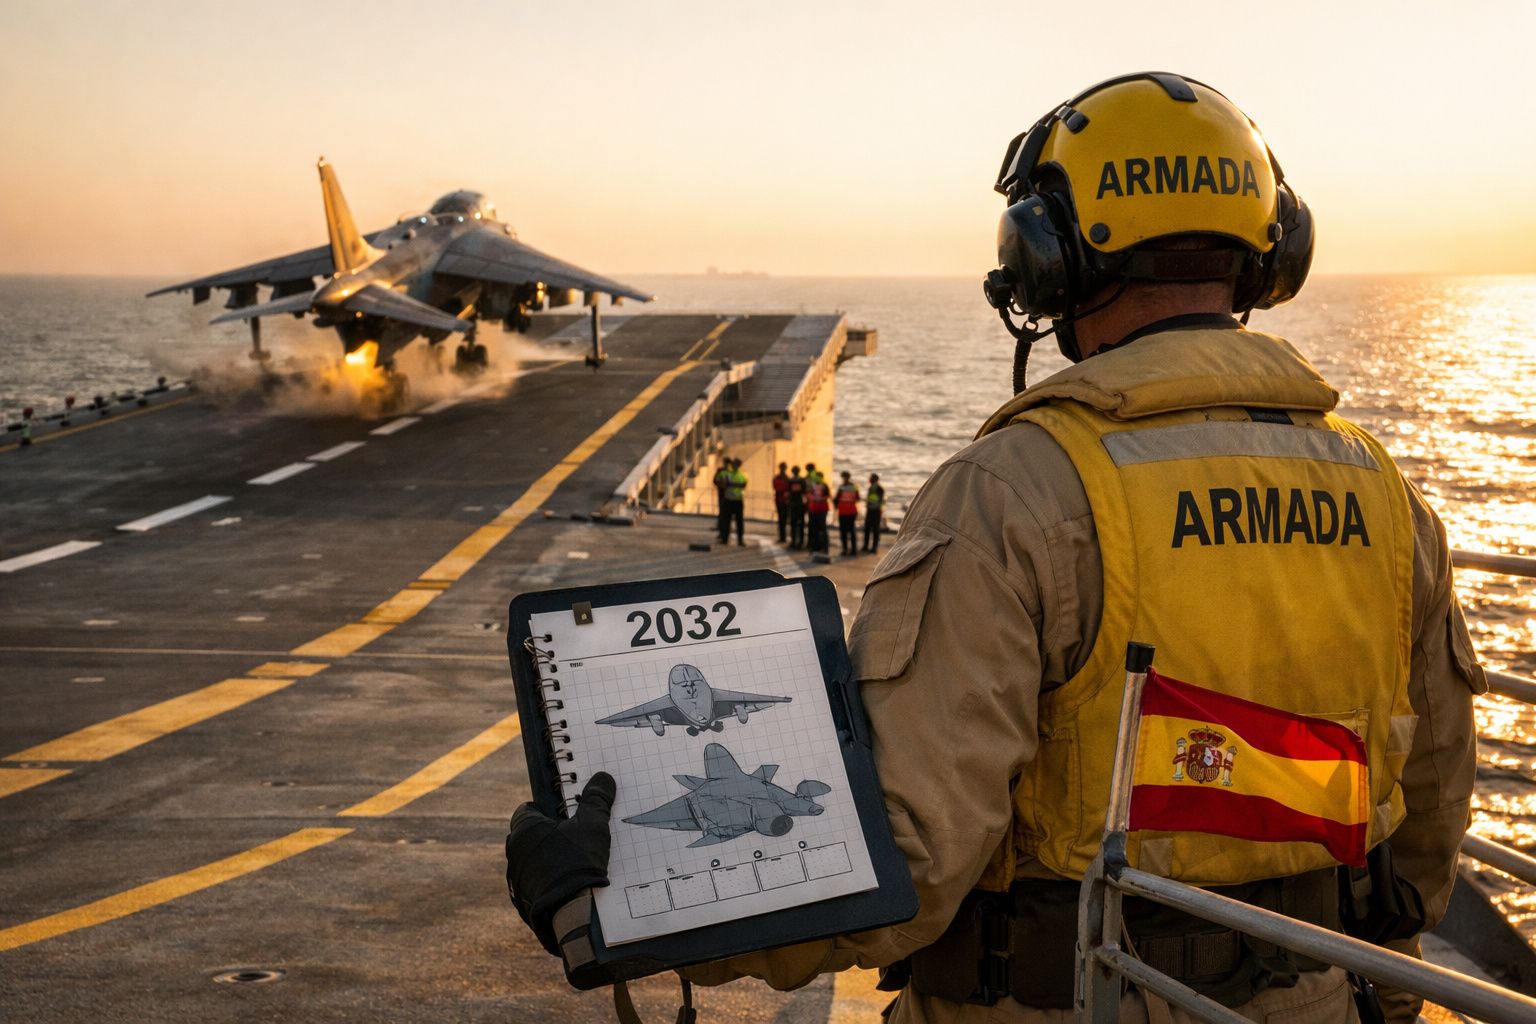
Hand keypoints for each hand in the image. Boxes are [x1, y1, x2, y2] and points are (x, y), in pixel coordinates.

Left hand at [505, 772, 615, 954]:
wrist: (572, 912)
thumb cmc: (579, 861)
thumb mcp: (593, 826)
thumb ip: (596, 800)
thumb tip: (603, 777)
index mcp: (524, 829)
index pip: (528, 809)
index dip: (547, 807)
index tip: (565, 811)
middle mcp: (513, 852)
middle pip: (530, 835)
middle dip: (549, 833)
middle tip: (574, 835)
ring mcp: (516, 878)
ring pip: (532, 860)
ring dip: (548, 858)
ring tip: (574, 861)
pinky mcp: (522, 900)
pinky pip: (534, 882)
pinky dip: (548, 880)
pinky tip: (569, 883)